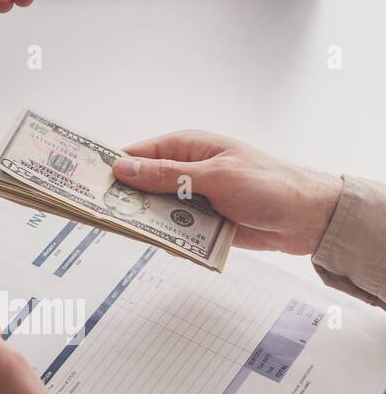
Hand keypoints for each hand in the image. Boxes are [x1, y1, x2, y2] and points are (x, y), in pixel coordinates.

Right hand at [112, 131, 342, 255]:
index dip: (109, 166)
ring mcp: (192, 199)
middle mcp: (184, 172)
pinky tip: (165, 246)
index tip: (83, 181)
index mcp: (185, 148)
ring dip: (147, 222)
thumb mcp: (214, 176)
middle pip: (140, 186)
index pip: (135, 154)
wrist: (310, 218)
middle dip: (123, 199)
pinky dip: (169, 240)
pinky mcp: (202, 224)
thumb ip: (166, 175)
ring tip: (130, 233)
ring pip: (155, 212)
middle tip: (100, 214)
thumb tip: (123, 168)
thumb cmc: (269, 184)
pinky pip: (175, 232)